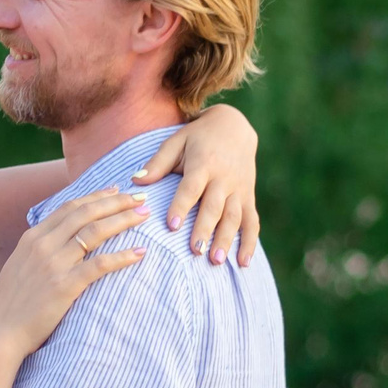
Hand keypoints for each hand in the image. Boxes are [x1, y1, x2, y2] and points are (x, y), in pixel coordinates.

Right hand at [0, 190, 147, 359]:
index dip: (95, 197)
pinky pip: (100, 264)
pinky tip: (140, 252)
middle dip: (115, 202)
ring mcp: (54, 264)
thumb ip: (38, 250)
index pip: (69, 207)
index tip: (116, 190)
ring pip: (95, 232)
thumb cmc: (11, 305)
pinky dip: (122, 256)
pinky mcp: (65, 285)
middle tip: (139, 198)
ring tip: (144, 215)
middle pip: (86, 213)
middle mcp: (43, 245)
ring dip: (123, 220)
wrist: (0, 333)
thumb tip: (56, 241)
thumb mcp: (19, 267)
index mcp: (32, 238)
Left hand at [135, 103, 262, 265]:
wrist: (235, 126)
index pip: (191, 188)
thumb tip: (136, 182)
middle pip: (214, 206)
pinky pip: (252, 221)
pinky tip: (244, 262)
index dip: (181, 206)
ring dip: (227, 239)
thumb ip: (158, 163)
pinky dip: (250, 241)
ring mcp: (239, 188)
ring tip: (216, 261)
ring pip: (234, 217)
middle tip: (195, 251)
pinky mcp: (249, 196)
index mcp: (203, 164)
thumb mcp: (177, 141)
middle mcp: (223, 178)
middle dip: (205, 229)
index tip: (171, 226)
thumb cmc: (198, 137)